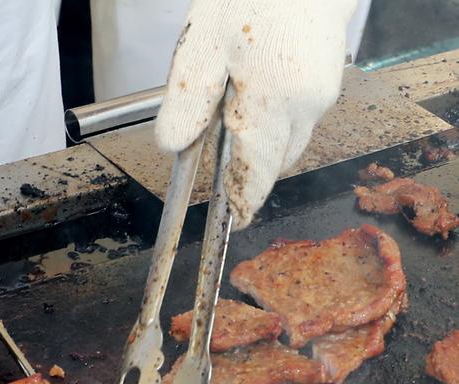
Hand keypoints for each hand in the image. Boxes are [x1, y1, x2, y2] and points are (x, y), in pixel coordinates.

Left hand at [155, 0, 356, 228]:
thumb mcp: (201, 45)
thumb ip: (187, 100)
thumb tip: (173, 145)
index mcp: (276, 102)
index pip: (258, 175)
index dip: (244, 204)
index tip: (235, 221)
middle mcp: (309, 104)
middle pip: (275, 161)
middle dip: (248, 169)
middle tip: (217, 161)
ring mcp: (324, 91)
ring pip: (289, 139)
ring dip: (261, 141)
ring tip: (231, 115)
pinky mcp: (328, 77)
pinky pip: (299, 115)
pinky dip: (274, 117)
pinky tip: (253, 91)